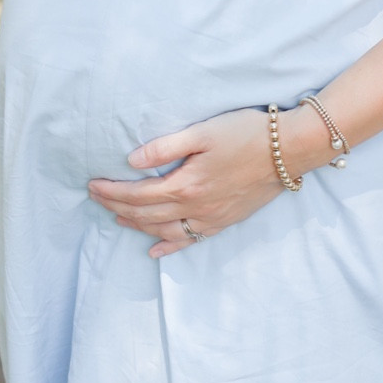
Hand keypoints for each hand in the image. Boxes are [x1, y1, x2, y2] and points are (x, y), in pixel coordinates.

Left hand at [88, 104, 327, 256]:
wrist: (289, 151)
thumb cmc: (246, 133)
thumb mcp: (203, 132)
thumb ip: (166, 146)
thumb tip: (132, 161)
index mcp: (186, 184)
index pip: (138, 193)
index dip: (112, 191)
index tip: (93, 185)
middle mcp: (195, 208)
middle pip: (146, 213)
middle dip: (117, 207)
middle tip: (95, 199)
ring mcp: (210, 219)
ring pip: (164, 231)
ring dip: (137, 226)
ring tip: (118, 219)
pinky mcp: (224, 222)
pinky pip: (190, 240)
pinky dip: (169, 248)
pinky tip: (155, 251)